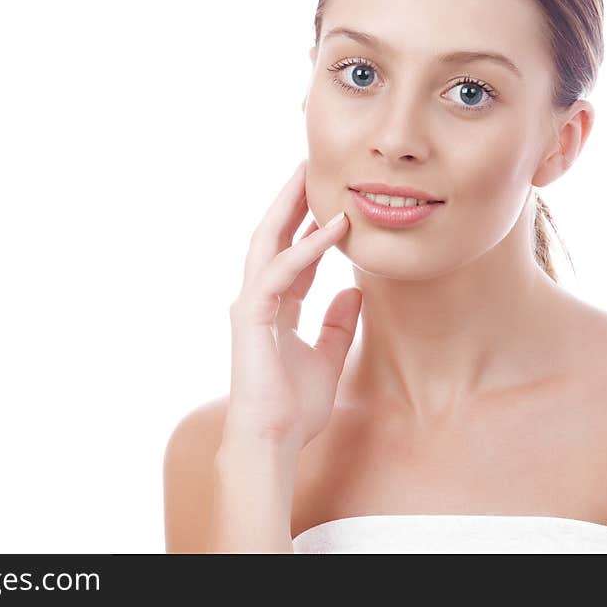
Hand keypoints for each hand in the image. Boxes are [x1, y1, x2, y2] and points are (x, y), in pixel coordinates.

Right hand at [224, 160, 361, 453]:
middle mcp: (260, 299)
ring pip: (268, 243)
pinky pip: (281, 271)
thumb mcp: (327, 358)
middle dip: (292, 202)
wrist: (271, 439)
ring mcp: (252, 304)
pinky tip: (332, 228)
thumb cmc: (294, 407)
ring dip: (290, 208)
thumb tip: (354, 293)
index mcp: (277, 308)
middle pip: (275, 238)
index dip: (311, 227)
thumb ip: (338, 325)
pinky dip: (306, 248)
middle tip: (311, 167)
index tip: (331, 199)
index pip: (294, 256)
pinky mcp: (252, 314)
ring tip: (310, 175)